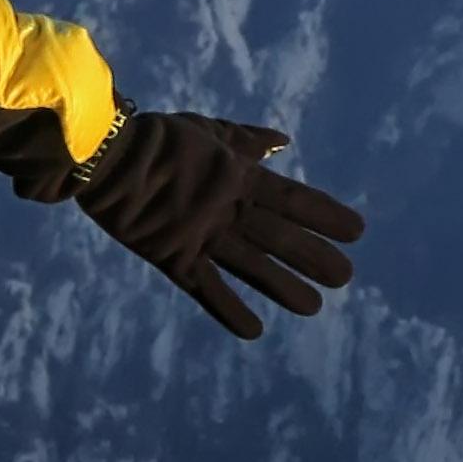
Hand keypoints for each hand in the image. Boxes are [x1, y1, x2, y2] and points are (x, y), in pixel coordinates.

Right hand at [68, 109, 361, 341]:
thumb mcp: (208, 129)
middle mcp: (227, 210)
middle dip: (314, 257)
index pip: (293, 199)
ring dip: (285, 288)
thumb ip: (246, 141)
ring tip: (314, 307)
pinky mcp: (173, 258)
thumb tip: (283, 142)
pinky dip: (230, 311)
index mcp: (238, 176)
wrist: (106, 156)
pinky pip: (206, 289)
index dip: (326, 215)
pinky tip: (254, 331)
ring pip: (252, 267)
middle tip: (345, 277)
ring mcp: (201, 236)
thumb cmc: (157, 138)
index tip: (356, 231)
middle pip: (280, 237)